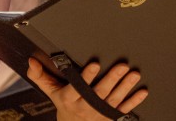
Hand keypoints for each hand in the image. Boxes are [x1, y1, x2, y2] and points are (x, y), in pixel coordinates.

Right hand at [27, 58, 146, 120]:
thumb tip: (32, 61)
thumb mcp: (49, 90)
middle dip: (111, 79)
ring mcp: (99, 113)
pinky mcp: (110, 117)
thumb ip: (40, 76)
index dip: (86, 76)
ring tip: (134, 74)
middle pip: (99, 93)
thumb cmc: (62, 102)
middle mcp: (85, 107)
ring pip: (113, 100)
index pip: (78, 87)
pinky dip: (134, 102)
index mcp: (69, 98)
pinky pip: (123, 110)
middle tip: (122, 65)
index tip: (94, 64)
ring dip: (125, 88)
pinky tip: (142, 92)